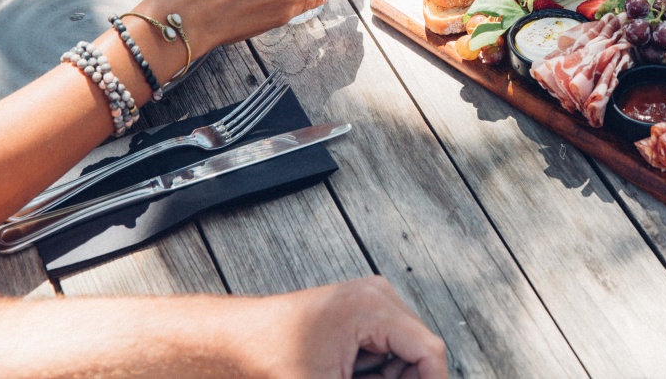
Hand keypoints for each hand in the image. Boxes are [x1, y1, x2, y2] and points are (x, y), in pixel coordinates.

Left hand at [246, 277, 447, 378]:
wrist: (236, 340)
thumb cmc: (271, 358)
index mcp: (374, 307)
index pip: (429, 351)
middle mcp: (379, 294)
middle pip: (419, 350)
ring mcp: (371, 297)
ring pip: (405, 350)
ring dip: (389, 377)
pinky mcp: (361, 307)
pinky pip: (388, 344)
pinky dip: (376, 369)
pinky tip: (349, 374)